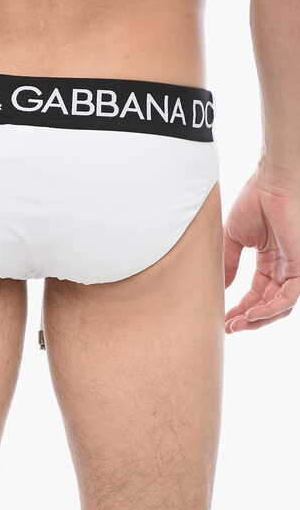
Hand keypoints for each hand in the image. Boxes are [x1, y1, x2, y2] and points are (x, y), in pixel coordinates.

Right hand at [223, 166, 299, 332]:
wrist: (271, 182)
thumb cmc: (255, 201)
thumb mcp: (233, 239)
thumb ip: (227, 264)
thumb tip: (217, 288)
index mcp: (269, 262)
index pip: (256, 294)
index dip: (240, 310)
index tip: (221, 319)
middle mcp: (283, 268)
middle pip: (267, 305)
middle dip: (246, 319)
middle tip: (227, 327)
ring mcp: (294, 268)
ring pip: (279, 306)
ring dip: (257, 320)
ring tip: (236, 325)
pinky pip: (288, 298)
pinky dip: (270, 309)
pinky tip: (250, 314)